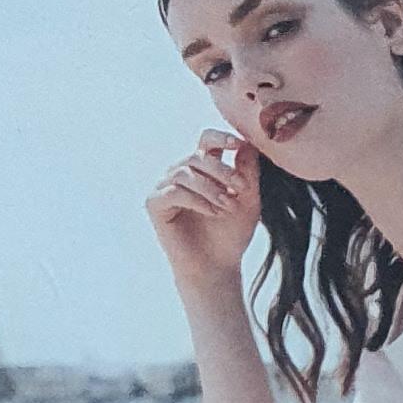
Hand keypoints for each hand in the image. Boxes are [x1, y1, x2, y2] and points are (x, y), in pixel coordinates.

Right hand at [147, 128, 261, 287]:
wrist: (217, 266)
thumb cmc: (232, 233)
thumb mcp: (248, 199)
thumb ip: (247, 171)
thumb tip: (247, 143)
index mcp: (203, 169)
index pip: (207, 140)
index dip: (221, 137)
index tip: (238, 144)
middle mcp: (181, 174)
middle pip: (198, 156)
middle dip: (222, 170)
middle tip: (241, 189)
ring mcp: (165, 188)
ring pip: (185, 172)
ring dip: (211, 188)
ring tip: (228, 206)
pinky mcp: (155, 205)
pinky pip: (173, 191)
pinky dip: (196, 200)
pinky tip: (212, 212)